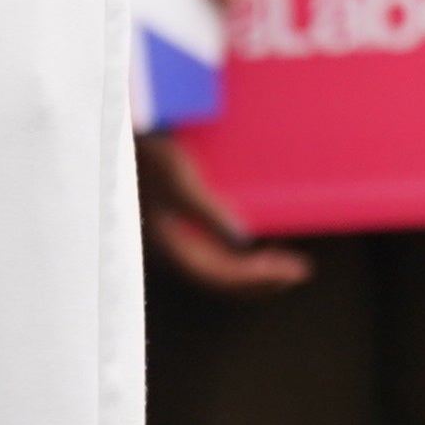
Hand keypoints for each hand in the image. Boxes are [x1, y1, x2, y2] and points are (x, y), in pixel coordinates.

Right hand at [136, 133, 311, 293]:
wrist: (125, 144)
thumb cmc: (151, 158)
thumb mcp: (183, 185)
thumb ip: (211, 215)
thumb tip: (244, 241)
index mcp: (172, 247)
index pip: (223, 277)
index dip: (260, 279)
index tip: (294, 271)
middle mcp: (173, 252)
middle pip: (222, 280)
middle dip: (262, 280)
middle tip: (299, 272)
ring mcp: (174, 244)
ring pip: (217, 270)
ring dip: (251, 272)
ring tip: (283, 265)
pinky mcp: (176, 232)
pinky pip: (211, 256)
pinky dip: (236, 259)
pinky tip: (253, 250)